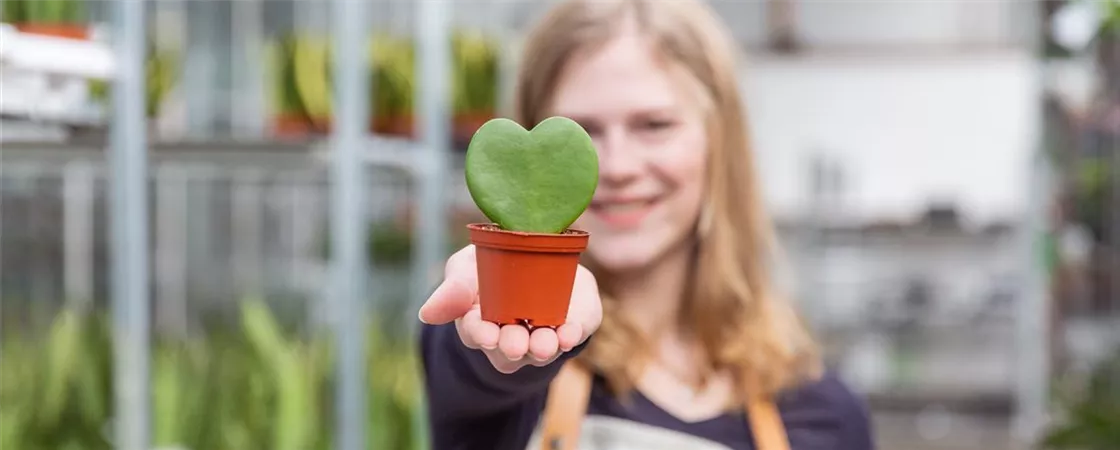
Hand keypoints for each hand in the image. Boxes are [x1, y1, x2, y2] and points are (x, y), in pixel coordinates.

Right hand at [418, 245, 601, 373]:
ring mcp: (542, 336)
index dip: (479, 333)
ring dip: (542, 347)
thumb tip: (426, 314)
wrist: (536, 252)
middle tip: (513, 343)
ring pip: (540, 351)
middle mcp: (510, 337)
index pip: (475, 333)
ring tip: (544, 343)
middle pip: (508, 351)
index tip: (483, 332)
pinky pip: (573, 335)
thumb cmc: (491, 264)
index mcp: (479, 323)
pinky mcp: (572, 325)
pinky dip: (572, 334)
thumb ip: (453, 288)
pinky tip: (570, 332)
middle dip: (511, 346)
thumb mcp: (466, 268)